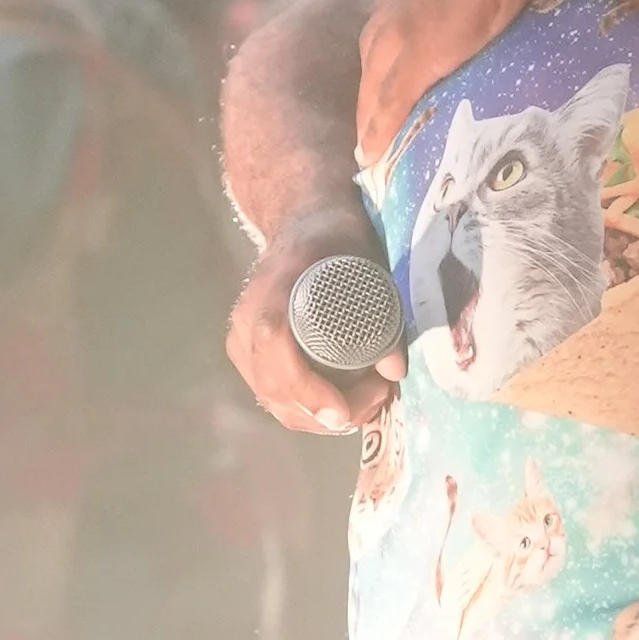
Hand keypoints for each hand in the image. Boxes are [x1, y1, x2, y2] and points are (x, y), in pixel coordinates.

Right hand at [226, 205, 402, 435]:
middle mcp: (247, 323)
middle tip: (380, 394)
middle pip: (276, 390)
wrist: (302, 223)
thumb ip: (383, 308)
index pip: (274, 347)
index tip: (343, 411)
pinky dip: (314, 410)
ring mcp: (244, 344)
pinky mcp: (251, 359)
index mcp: (271, 294)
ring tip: (371, 395)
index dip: (306, 388)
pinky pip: (278, 399)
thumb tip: (394, 369)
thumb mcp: (365, 260)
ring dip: (326, 416)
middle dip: (331, 409)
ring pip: (278, 404)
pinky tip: (349, 401)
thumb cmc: (334, 240)